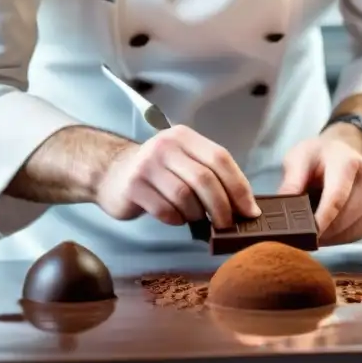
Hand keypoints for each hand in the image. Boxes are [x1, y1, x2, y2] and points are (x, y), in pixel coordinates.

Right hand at [94, 125, 260, 228]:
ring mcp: (147, 165)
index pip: (220, 159)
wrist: (110, 172)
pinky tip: (176, 218)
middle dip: (222, 207)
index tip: (250, 211)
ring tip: (197, 219)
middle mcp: (166, 146)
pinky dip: (177, 219)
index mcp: (185, 137)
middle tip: (228, 225)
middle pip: (205, 179)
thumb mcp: (184, 161)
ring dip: (197, 215)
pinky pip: (166, 210)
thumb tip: (245, 207)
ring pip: (185, 197)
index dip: (239, 187)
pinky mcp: (133, 187)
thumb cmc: (158, 172)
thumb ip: (211, 175)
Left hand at [277, 124, 361, 244]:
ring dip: (333, 237)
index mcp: (347, 161)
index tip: (308, 236)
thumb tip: (283, 210)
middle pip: (346, 216)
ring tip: (316, 231)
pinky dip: (345, 237)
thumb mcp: (298, 159)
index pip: (336, 197)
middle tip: (303, 235)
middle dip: (324, 231)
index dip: (322, 220)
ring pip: (355, 228)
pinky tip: (333, 231)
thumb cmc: (317, 157)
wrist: (344, 151)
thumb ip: (291, 182)